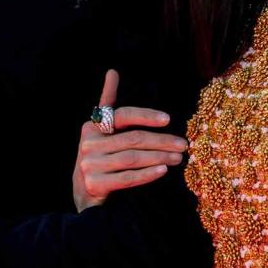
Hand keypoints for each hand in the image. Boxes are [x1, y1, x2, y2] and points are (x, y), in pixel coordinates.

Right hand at [73, 70, 187, 212]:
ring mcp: (90, 165)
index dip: (145, 116)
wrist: (83, 197)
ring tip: (179, 158)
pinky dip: (147, 174)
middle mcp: (89, 144)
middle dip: (161, 140)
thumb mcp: (100, 131)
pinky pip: (128, 177)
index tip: (168, 119)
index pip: (123, 115)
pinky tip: (163, 171)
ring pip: (133, 157)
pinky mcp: (95, 184)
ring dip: (159, 157)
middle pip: (133, 138)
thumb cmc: (100, 158)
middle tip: (183, 144)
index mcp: (92, 127)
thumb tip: (112, 71)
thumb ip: (108, 102)